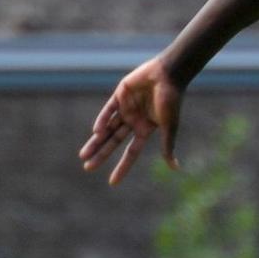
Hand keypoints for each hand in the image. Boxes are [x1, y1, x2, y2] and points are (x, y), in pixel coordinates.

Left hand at [79, 57, 185, 186]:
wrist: (169, 74)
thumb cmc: (172, 100)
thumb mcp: (169, 127)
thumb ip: (168, 146)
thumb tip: (175, 168)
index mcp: (146, 129)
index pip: (131, 152)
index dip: (122, 167)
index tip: (112, 183)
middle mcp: (134, 121)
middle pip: (114, 142)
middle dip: (101, 155)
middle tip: (87, 167)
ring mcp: (126, 108)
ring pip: (107, 128)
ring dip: (95, 141)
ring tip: (83, 155)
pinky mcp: (120, 95)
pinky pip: (108, 110)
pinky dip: (102, 120)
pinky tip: (96, 132)